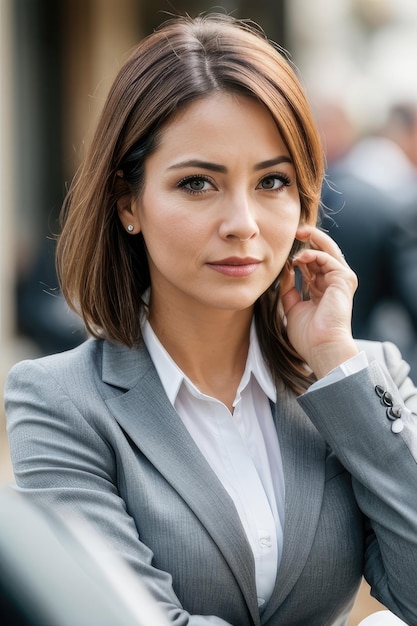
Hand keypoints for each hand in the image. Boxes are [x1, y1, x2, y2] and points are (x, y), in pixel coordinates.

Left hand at [280, 225, 358, 378]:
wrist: (322, 347)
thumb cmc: (308, 335)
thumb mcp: (292, 308)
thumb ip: (289, 289)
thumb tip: (285, 270)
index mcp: (322, 290)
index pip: (312, 264)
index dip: (299, 254)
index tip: (284, 250)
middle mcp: (333, 283)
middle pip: (323, 253)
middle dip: (310, 239)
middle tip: (295, 231)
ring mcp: (341, 280)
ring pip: (328, 250)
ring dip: (312, 240)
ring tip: (297, 234)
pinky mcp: (344, 279)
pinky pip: (328, 258)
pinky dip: (313, 254)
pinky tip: (299, 257)